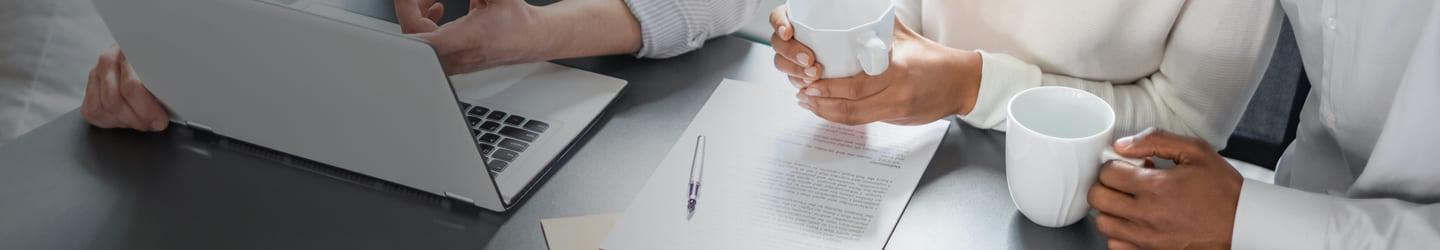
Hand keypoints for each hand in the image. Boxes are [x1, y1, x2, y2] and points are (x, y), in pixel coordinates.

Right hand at [82, 45, 168, 130]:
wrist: (142, 54)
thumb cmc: (157, 64)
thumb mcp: (167, 68)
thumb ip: (167, 82)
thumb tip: (178, 105)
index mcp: (129, 51)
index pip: (132, 86)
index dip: (148, 109)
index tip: (161, 120)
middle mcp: (108, 61)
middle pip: (115, 101)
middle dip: (138, 119)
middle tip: (155, 123)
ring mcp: (96, 74)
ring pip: (104, 108)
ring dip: (126, 121)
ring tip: (143, 121)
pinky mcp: (90, 88)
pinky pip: (93, 112)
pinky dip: (111, 121)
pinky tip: (127, 118)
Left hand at [394, 0, 642, 74]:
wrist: (532, 38)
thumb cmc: (517, 19)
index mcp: (468, 39)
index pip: (423, 41)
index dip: (406, 17)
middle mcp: (458, 55)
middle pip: (414, 38)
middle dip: (411, 9)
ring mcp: (454, 61)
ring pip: (418, 45)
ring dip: (417, 18)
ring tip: (431, 2)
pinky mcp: (453, 62)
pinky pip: (426, 48)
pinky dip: (424, 27)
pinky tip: (436, 11)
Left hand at [769, 5, 982, 125]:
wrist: (961, 83)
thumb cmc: (933, 58)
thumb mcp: (904, 37)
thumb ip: (877, 25)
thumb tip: (851, 11)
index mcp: (897, 72)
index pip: (856, 85)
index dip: (829, 88)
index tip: (810, 82)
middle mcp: (896, 95)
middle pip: (851, 107)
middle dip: (822, 102)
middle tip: (803, 93)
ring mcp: (897, 111)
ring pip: (855, 119)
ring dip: (827, 113)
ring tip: (809, 103)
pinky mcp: (897, 120)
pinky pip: (864, 121)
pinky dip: (842, 117)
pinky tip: (828, 109)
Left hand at [1088, 128, 1241, 248]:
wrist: (1243, 225)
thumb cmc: (1223, 190)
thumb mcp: (1196, 152)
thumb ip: (1155, 141)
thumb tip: (1122, 145)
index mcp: (1156, 187)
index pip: (1107, 173)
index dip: (1113, 164)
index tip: (1126, 165)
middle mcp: (1147, 215)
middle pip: (1098, 197)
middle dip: (1106, 184)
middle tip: (1122, 181)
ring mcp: (1147, 238)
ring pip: (1103, 222)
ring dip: (1110, 208)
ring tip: (1129, 200)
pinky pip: (1115, 244)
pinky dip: (1118, 232)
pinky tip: (1134, 220)